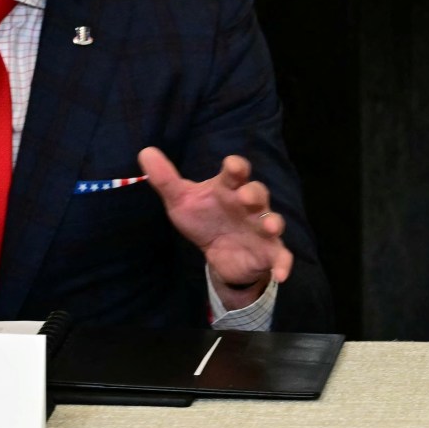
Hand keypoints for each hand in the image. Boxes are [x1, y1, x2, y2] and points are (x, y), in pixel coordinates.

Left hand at [138, 147, 291, 307]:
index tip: (232, 166)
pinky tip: (281, 275)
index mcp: (230, 188)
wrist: (218, 252)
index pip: (237, 172)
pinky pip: (281, 256)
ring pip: (273, 220)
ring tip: (271, 226)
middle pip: (258, 193)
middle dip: (254, 193)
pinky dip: (283, 264)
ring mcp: (261, 228)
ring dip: (273, 222)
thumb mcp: (182, 201)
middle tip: (246, 196)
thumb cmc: (204, 218)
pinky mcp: (268, 251)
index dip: (236, 167)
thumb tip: (145, 152)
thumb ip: (166, 179)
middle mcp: (249, 205)